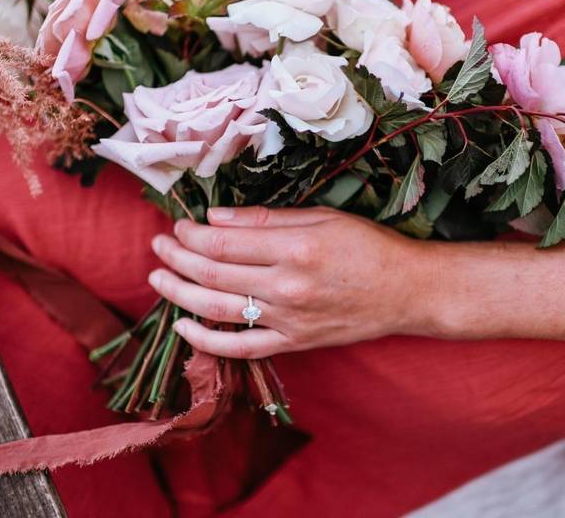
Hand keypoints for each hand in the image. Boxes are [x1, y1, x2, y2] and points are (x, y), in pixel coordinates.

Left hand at [148, 206, 437, 358]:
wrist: (407, 291)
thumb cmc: (369, 247)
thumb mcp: (322, 218)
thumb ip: (267, 219)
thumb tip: (215, 217)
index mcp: (294, 248)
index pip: (223, 242)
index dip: (192, 233)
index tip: (179, 224)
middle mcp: (286, 287)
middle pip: (213, 273)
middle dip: (177, 257)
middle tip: (158, 245)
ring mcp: (287, 320)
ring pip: (217, 309)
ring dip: (180, 293)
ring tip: (157, 278)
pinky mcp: (293, 343)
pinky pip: (241, 348)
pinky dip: (207, 341)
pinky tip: (184, 327)